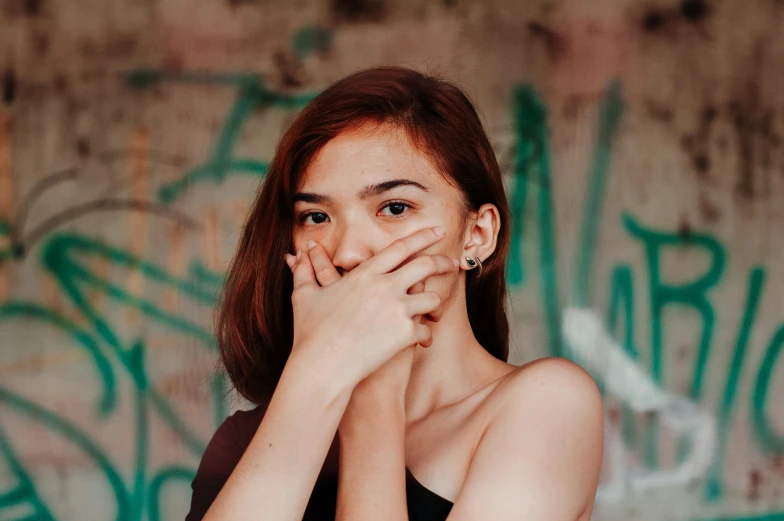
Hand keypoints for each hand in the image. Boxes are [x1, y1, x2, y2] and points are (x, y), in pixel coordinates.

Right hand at [284, 227, 458, 392]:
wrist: (322, 366)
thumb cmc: (310, 332)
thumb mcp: (304, 297)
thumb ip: (304, 273)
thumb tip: (295, 256)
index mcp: (365, 273)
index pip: (401, 247)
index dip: (422, 236)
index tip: (437, 231)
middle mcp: (385, 286)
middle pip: (425, 265)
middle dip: (443, 262)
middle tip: (452, 262)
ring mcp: (397, 310)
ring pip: (432, 298)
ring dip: (436, 302)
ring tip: (437, 307)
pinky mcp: (404, 334)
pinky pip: (426, 330)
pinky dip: (426, 335)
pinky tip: (423, 340)